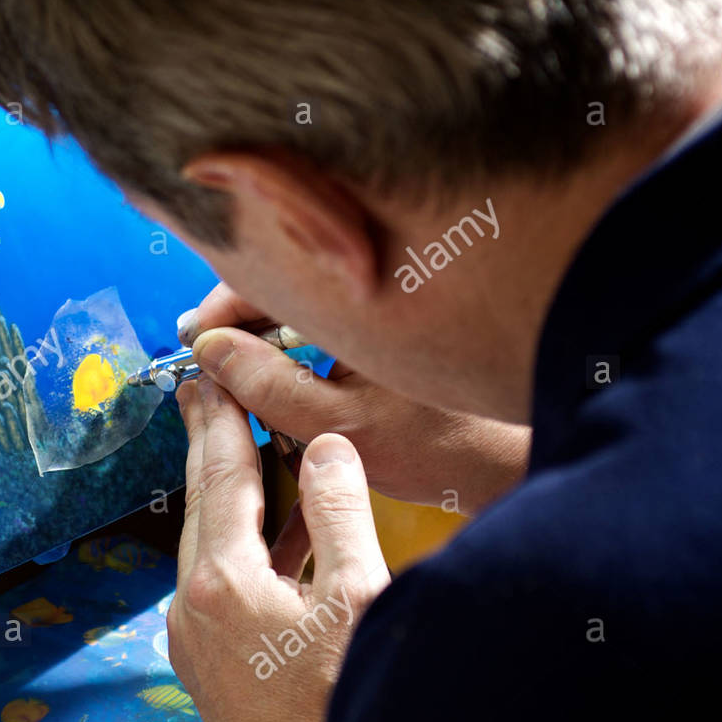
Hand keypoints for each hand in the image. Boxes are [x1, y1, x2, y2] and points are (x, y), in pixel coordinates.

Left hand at [169, 377, 389, 721]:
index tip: (206, 378)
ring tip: (236, 452)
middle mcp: (191, 606)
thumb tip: (326, 450)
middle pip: (200, 505)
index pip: (220, 477)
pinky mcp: (206, 664)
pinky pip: (215, 582)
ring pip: (205, 544)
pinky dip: (238, 545)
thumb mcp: (358, 597)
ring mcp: (193, 639)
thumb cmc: (343, 705)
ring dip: (224, 496)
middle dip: (204, 447)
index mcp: (223, 581)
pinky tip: (268, 537)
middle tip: (200, 396)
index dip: (218, 421)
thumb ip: (339, 514)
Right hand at [180, 284, 529, 515]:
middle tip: (209, 355)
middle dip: (242, 314)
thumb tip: (211, 351)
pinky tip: (289, 366)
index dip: (225, 303)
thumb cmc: (448, 445)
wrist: (526, 456)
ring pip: (308, 293)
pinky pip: (334, 307)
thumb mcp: (342, 427)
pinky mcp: (403, 308)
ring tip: (241, 366)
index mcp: (370, 282)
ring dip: (270, 325)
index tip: (196, 340)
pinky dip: (304, 332)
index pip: (275, 265)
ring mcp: (396, 285)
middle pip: (288, 273)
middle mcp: (385, 267)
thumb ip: (267, 387)